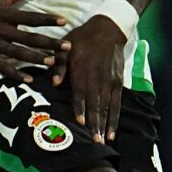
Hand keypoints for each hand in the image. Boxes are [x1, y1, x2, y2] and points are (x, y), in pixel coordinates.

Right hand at [0, 0, 64, 79]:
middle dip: (49, 43)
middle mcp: (0, 30)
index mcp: (4, 14)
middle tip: (67, 47)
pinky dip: (15, 74)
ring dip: (36, 58)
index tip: (64, 21)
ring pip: (18, 53)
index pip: (30, 17)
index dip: (48, 19)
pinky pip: (2, 67)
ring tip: (52, 62)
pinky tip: (29, 79)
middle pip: (29, 38)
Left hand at [52, 13, 126, 139]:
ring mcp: (110, 82)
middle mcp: (98, 77)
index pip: (81, 91)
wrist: (108, 30)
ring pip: (108, 107)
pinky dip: (115, 118)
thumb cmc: (81, 39)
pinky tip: (113, 131)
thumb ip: (58, 65)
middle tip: (94, 141)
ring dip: (106, 124)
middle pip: (96, 104)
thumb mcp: (64, 47)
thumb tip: (53, 83)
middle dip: (95, 123)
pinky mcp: (117, 83)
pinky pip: (117, 104)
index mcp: (82, 69)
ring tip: (104, 140)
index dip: (81, 107)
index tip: (80, 122)